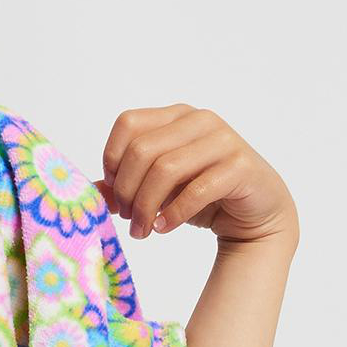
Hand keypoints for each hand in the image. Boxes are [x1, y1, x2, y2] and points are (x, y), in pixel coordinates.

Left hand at [101, 105, 296, 246]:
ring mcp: (223, 140)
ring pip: (165, 169)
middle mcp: (199, 120)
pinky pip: (197, 189)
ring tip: (142, 231)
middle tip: (127, 220)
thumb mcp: (159, 189)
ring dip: (146, 207)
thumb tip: (88, 190)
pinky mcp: (241, 166)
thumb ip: (125, 185)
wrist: (257, 213)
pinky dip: (174, 213)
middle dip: (127, 191)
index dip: (112, 160)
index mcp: (175, 115)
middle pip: (142, 150)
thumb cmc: (203, 195)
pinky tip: (164, 228)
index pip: (128, 124)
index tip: (114, 195)